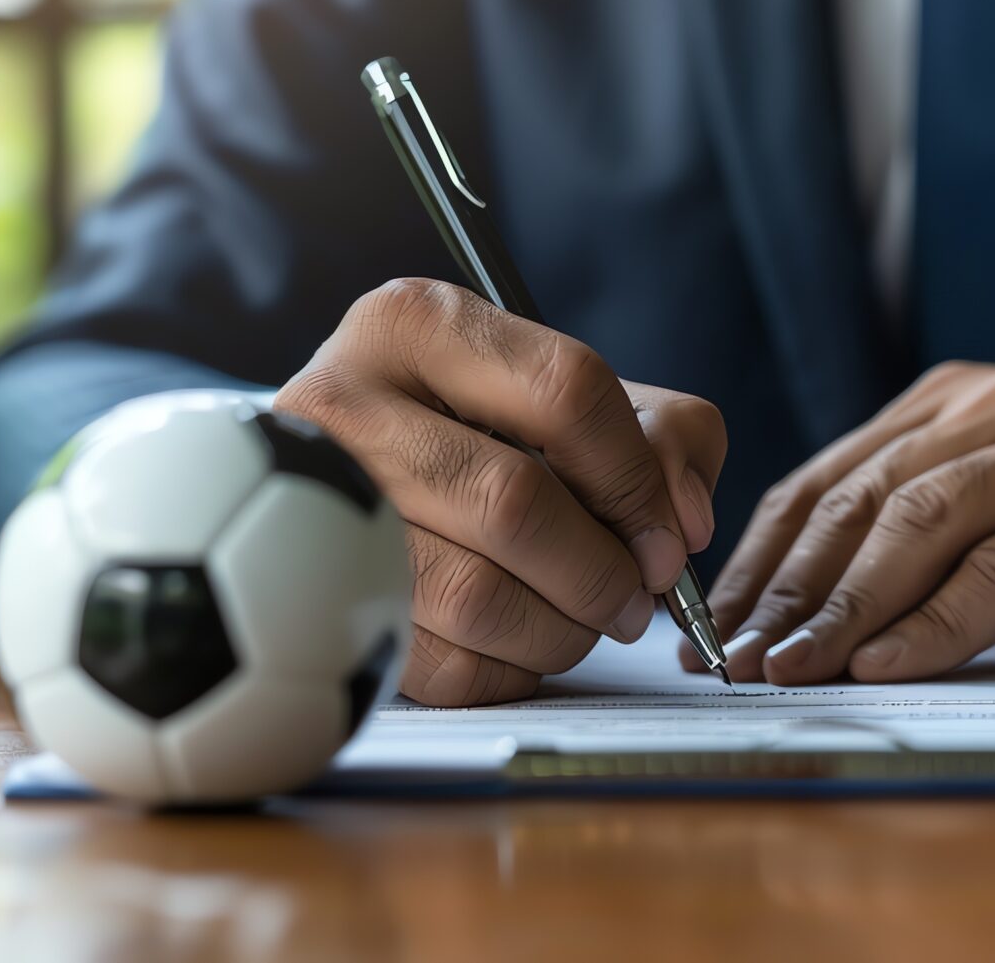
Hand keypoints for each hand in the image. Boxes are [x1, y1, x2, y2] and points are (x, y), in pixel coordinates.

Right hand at [277, 278, 724, 706]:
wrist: (320, 484)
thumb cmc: (468, 435)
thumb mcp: (560, 396)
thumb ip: (657, 433)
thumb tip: (684, 521)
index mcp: (417, 324)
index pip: (565, 391)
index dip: (639, 479)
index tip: (671, 537)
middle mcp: (346, 402)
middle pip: (514, 503)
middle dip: (604, 570)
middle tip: (636, 595)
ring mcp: (312, 506)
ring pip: (476, 598)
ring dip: (562, 629)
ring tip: (579, 618)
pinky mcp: (310, 604)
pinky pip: (440, 665)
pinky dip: (507, 669)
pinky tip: (515, 640)